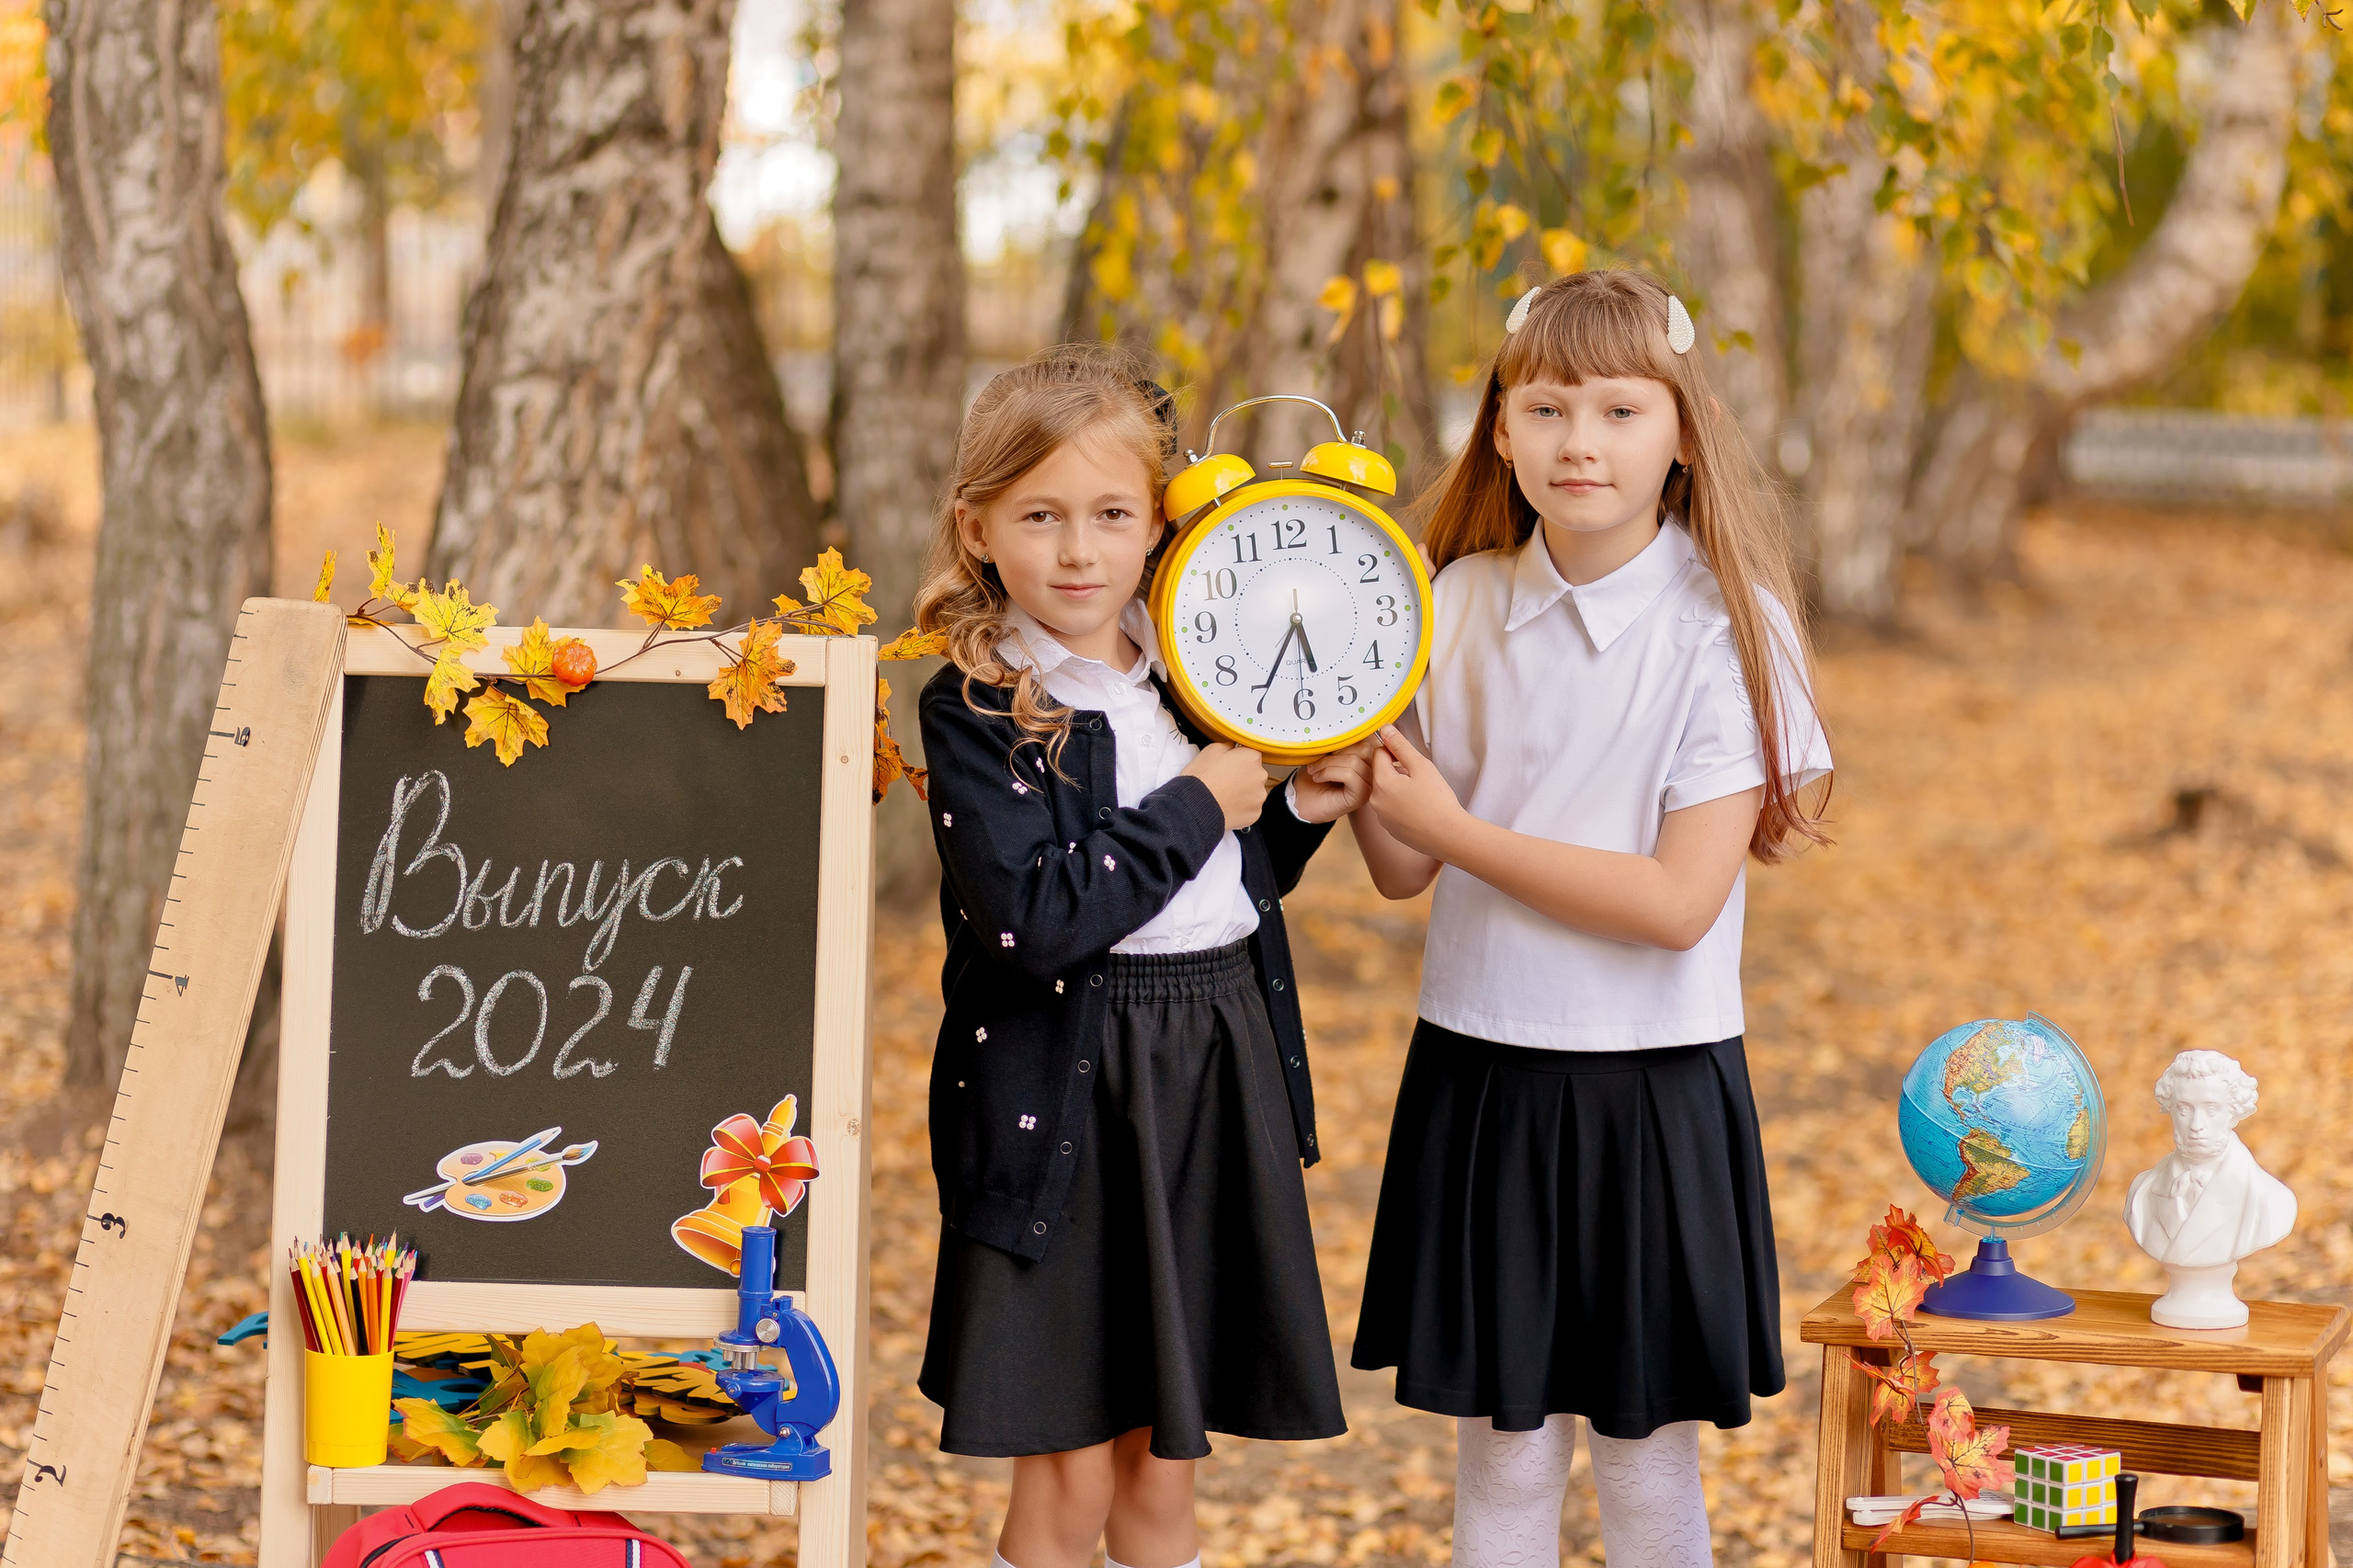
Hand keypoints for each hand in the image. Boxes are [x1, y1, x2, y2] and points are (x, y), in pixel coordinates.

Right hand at [1183, 742, 1268, 830]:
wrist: (1196, 805)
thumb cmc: (1202, 778)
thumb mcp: (1211, 750)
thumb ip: (1228, 746)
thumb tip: (1232, 748)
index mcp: (1251, 757)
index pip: (1251, 754)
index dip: (1239, 759)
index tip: (1231, 764)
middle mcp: (1260, 776)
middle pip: (1254, 773)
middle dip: (1243, 776)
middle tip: (1225, 780)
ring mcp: (1259, 796)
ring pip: (1254, 791)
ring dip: (1243, 792)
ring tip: (1225, 794)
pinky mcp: (1255, 813)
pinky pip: (1250, 807)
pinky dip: (1242, 807)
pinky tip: (1228, 805)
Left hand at [1289, 739, 1376, 823]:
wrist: (1300, 800)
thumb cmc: (1314, 776)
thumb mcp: (1328, 751)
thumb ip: (1344, 740)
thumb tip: (1349, 727)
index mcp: (1369, 758)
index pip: (1370, 737)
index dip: (1347, 738)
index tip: (1328, 746)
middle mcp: (1374, 772)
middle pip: (1365, 748)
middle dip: (1337, 750)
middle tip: (1319, 759)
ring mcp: (1369, 785)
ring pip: (1355, 761)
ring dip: (1328, 763)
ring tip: (1314, 770)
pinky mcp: (1361, 796)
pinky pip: (1349, 775)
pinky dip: (1329, 772)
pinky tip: (1318, 778)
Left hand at [1365, 725, 1465, 856]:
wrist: (1449, 836)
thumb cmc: (1437, 800)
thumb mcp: (1421, 766)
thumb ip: (1400, 745)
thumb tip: (1385, 729)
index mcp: (1381, 782)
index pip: (1378, 753)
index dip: (1396, 752)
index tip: (1412, 760)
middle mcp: (1375, 801)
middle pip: (1381, 773)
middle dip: (1398, 770)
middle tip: (1420, 777)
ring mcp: (1382, 817)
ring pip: (1387, 791)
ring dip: (1400, 787)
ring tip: (1422, 794)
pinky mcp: (1390, 828)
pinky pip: (1392, 808)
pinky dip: (1403, 804)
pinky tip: (1420, 808)